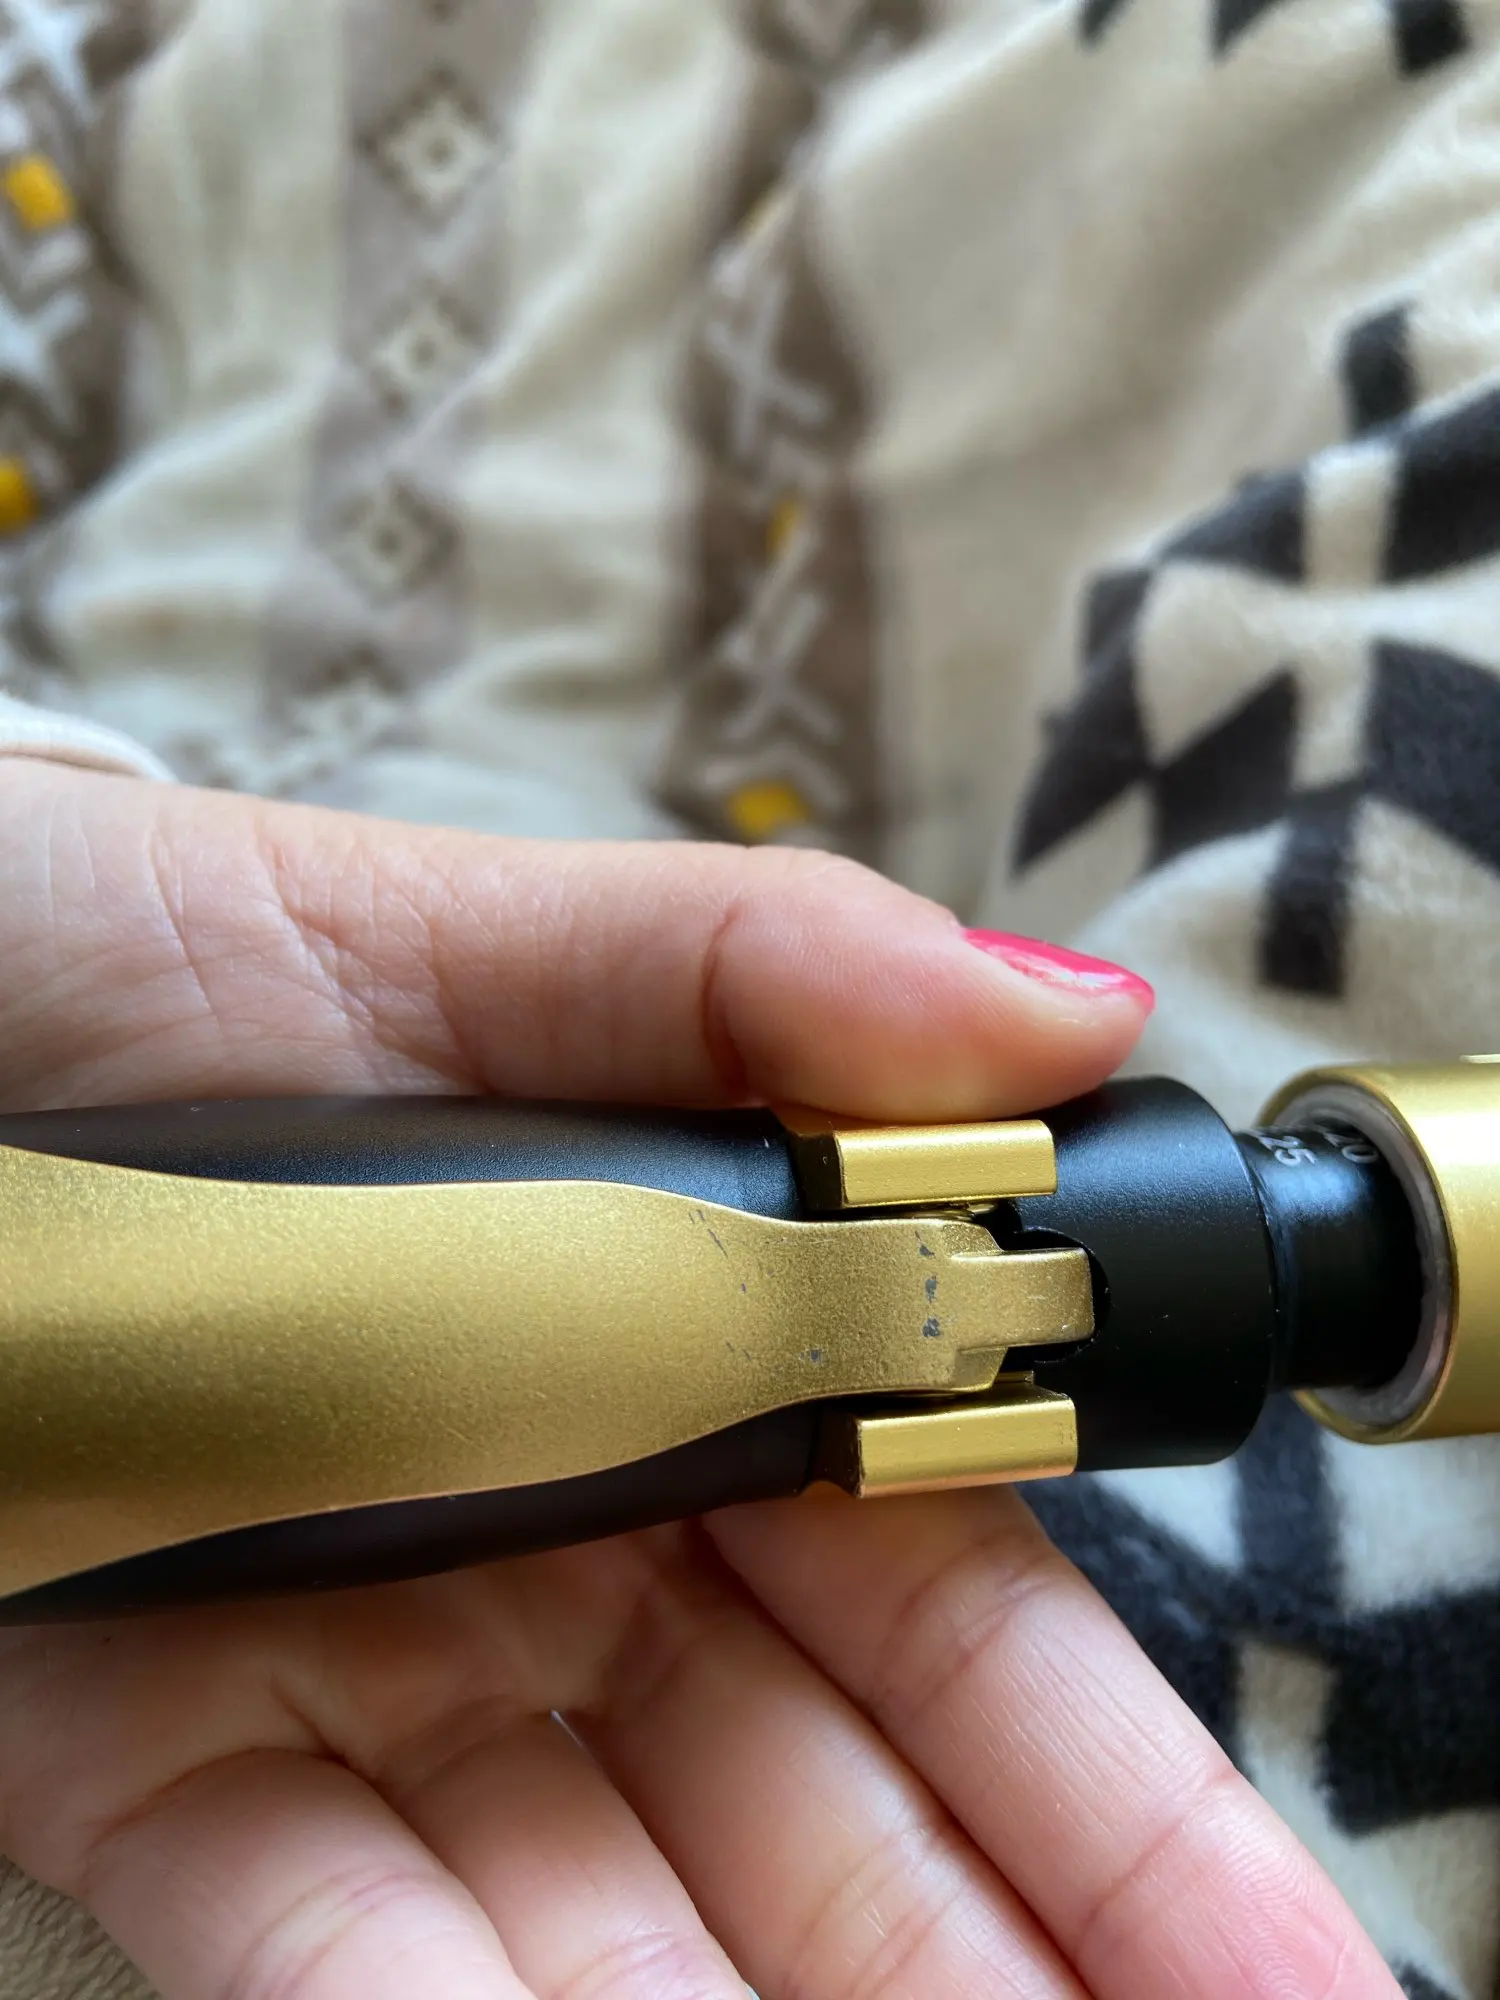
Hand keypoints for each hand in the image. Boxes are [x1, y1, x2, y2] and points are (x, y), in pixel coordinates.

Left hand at [0, 761, 1394, 1998]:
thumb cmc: (147, 944)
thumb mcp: (457, 932)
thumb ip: (761, 978)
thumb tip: (1067, 1019)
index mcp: (674, 1345)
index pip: (941, 1597)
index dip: (1101, 1778)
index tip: (1255, 1943)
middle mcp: (551, 1540)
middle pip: (814, 1802)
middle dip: (1002, 1964)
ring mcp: (358, 1658)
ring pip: (595, 1910)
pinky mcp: (141, 1735)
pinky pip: (312, 1920)